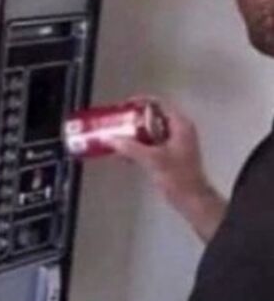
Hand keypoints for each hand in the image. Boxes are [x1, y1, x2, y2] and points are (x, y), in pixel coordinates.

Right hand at [106, 98, 226, 242]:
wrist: (190, 199)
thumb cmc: (179, 177)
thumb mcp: (152, 160)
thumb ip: (129, 148)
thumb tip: (110, 139)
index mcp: (180, 125)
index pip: (159, 104)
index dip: (140, 102)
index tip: (124, 106)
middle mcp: (178, 131)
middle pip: (152, 118)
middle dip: (133, 121)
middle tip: (117, 122)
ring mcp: (173, 144)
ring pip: (149, 132)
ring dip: (133, 135)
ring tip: (116, 138)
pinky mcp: (168, 156)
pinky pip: (149, 145)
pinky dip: (137, 147)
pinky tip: (123, 154)